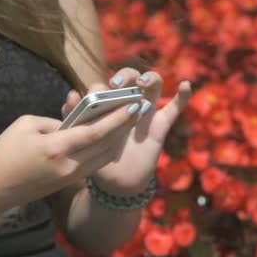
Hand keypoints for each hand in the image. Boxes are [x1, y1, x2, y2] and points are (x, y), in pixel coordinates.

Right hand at [0, 105, 143, 206]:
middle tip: (139, 109)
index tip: (132, 106)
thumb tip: (72, 121)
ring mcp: (70, 177)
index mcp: (56, 148)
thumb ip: (54, 121)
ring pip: (103, 157)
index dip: (116, 119)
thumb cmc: (4, 152)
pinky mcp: (68, 183)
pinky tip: (113, 139)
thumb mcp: (25, 125)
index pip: (94, 132)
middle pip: (105, 145)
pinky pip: (94, 165)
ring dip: (118, 140)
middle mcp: (69, 165)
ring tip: (131, 122)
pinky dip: (106, 151)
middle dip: (124, 127)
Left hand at [61, 68, 191, 194]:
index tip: (99, 92)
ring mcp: (146, 112)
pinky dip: (182, 96)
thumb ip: (75, 116)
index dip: (103, 85)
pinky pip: (174, 109)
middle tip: (118, 85)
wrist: (115, 182)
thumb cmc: (97, 156)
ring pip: (154, 86)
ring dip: (150, 78)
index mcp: (108, 103)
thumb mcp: (83, 137)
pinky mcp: (160, 126)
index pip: (107, 84)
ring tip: (142, 84)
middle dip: (126, 75)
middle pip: (132, 77)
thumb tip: (72, 95)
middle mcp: (128, 103)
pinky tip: (185, 85)